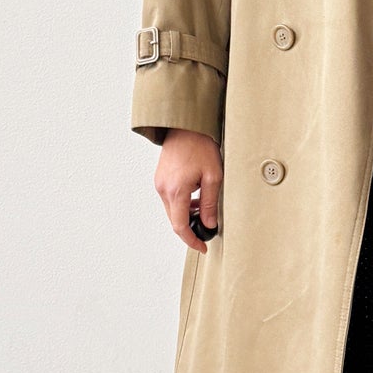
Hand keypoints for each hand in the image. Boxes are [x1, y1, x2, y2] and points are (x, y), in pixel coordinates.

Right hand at [156, 128, 222, 252]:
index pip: (180, 226)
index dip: (191, 240)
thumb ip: (210, 204)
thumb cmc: (201, 147)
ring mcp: (159, 184)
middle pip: (174, 221)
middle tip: (206, 231)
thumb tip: (209, 224)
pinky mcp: (160, 179)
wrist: (186, 126)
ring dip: (186, 216)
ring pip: (172, 211)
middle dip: (189, 230)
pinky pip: (169, 200)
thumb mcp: (213, 177)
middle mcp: (163, 189)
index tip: (202, 247)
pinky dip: (181, 205)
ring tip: (204, 211)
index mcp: (176, 190)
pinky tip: (195, 199)